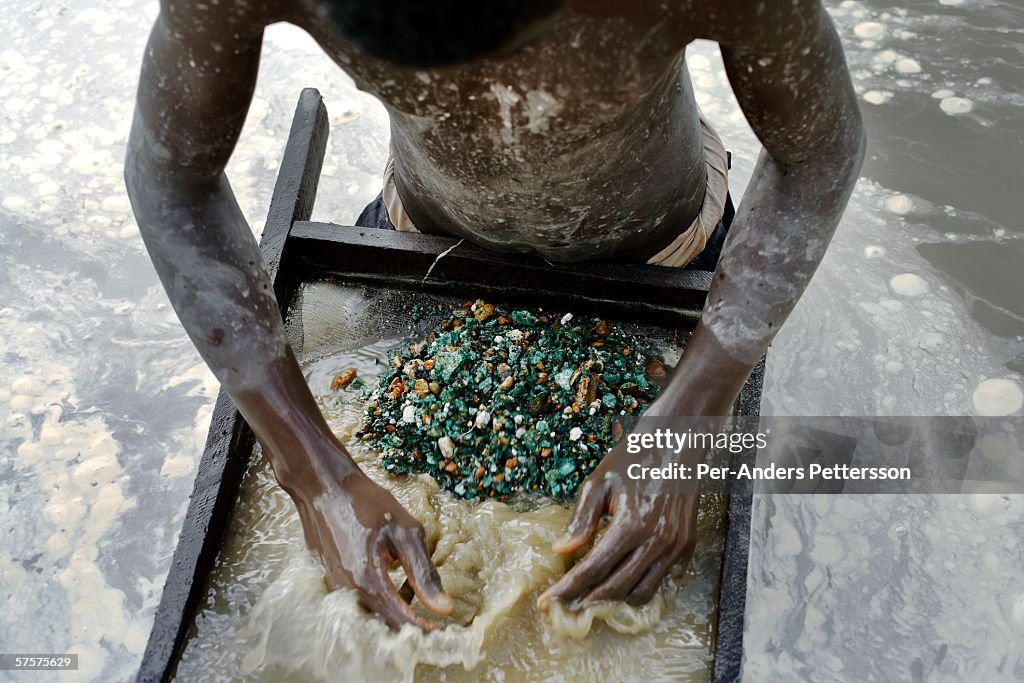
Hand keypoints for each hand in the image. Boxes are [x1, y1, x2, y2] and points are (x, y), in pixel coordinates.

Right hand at [288, 457, 452, 629]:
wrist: (322, 486)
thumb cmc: (366, 504)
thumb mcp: (404, 532)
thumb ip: (423, 573)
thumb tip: (444, 607)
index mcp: (369, 582)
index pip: (401, 622)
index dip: (423, 630)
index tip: (442, 633)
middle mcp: (347, 592)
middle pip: (382, 626)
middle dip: (407, 628)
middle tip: (431, 622)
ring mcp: (334, 587)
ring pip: (367, 615)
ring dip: (390, 616)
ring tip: (414, 608)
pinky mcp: (329, 579)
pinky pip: (355, 601)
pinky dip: (375, 603)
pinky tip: (391, 589)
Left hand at [536, 438, 699, 610]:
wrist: (677, 441)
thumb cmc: (633, 458)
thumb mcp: (598, 482)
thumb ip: (580, 519)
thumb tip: (560, 551)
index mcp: (630, 524)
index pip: (592, 570)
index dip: (566, 590)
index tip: (547, 603)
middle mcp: (655, 541)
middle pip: (614, 588)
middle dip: (586, 602)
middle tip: (566, 605)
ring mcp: (674, 547)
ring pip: (640, 593)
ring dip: (615, 600)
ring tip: (593, 596)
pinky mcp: (687, 547)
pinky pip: (663, 584)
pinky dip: (641, 589)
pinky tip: (623, 585)